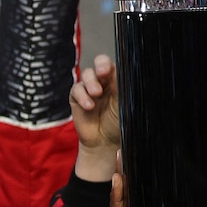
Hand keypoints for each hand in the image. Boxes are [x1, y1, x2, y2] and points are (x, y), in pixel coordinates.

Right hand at [70, 54, 122, 181]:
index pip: (116, 66)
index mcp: (118, 82)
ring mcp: (90, 88)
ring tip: (96, 94)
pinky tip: (89, 106)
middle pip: (100, 63)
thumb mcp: (125, 108)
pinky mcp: (77, 97)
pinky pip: (76, 89)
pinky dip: (82, 96)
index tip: (112, 70)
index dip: (113, 64)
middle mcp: (104, 82)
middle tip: (103, 73)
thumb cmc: (119, 125)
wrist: (105, 143)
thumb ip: (125, 92)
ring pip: (87, 74)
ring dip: (91, 82)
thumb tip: (130, 77)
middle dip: (101, 65)